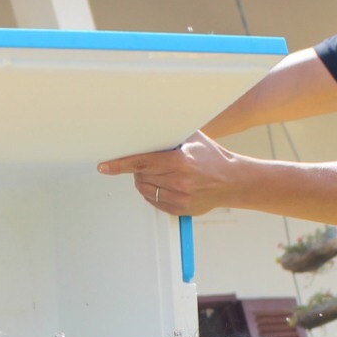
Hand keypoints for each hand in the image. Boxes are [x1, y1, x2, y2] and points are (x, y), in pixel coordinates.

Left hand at [98, 132, 246, 215]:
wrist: (232, 181)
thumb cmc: (212, 158)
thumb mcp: (193, 139)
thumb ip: (170, 135)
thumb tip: (146, 127)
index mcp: (180, 161)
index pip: (142, 162)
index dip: (120, 164)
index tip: (105, 166)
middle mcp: (180, 181)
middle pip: (141, 176)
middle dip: (138, 169)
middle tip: (149, 163)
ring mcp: (180, 198)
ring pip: (146, 190)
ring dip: (144, 181)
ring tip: (160, 174)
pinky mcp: (181, 210)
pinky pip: (155, 201)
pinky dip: (154, 193)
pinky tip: (165, 185)